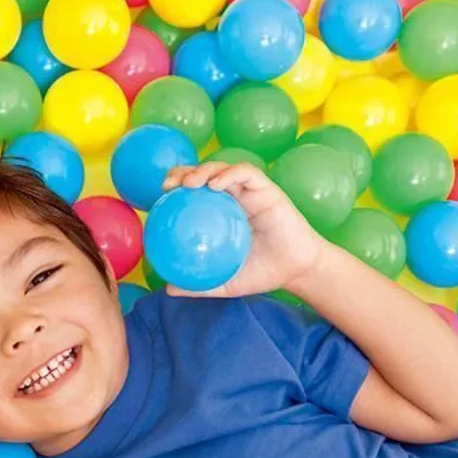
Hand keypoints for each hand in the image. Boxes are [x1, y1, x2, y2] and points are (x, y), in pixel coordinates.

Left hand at [162, 162, 328, 297]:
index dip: (176, 188)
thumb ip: (199, 284)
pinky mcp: (267, 189)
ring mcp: (250, 192)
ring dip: (203, 170)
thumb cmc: (263, 274)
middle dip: (183, 172)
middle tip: (167, 185)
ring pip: (223, 169)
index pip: (195, 193)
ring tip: (189, 183)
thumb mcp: (225, 282)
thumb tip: (168, 289)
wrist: (297, 271)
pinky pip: (246, 174)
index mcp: (222, 214)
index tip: (159, 196)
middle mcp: (234, 199)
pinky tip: (216, 184)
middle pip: (205, 175)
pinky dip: (229, 174)